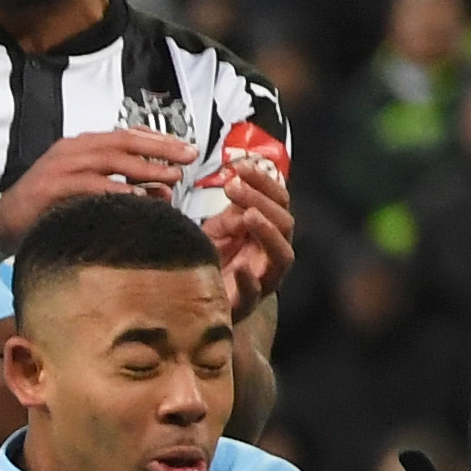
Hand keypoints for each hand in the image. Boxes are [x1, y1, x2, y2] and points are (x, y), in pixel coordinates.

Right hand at [0, 127, 196, 250]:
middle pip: (124, 142)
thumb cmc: (45, 208)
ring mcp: (61, 167)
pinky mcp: (53, 188)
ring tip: (170, 178)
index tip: (184, 148)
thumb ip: (111, 178)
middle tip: (188, 157)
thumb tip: (157, 186)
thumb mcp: (79, 185)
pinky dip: (117, 191)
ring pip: (112, 161)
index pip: (125, 134)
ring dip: (145, 168)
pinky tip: (138, 198)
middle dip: (160, 149)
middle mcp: (71, 150)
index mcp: (79, 145)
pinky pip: (92, 186)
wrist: (1, 223)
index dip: (157, 139)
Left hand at [201, 146, 295, 306]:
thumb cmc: (207, 261)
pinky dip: (248, 281)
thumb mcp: (216, 231)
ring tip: (250, 215)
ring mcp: (262, 281)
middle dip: (263, 201)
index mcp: (268, 233)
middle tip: (234, 186)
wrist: (186, 304)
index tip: (240, 165)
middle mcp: (271, 255)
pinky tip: (238, 267)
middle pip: (285, 223)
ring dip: (268, 232)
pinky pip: (254, 294)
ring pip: (282, 256)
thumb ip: (231, 212)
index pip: (278, 201)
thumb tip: (238, 186)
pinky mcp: (244, 305)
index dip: (264, 181)